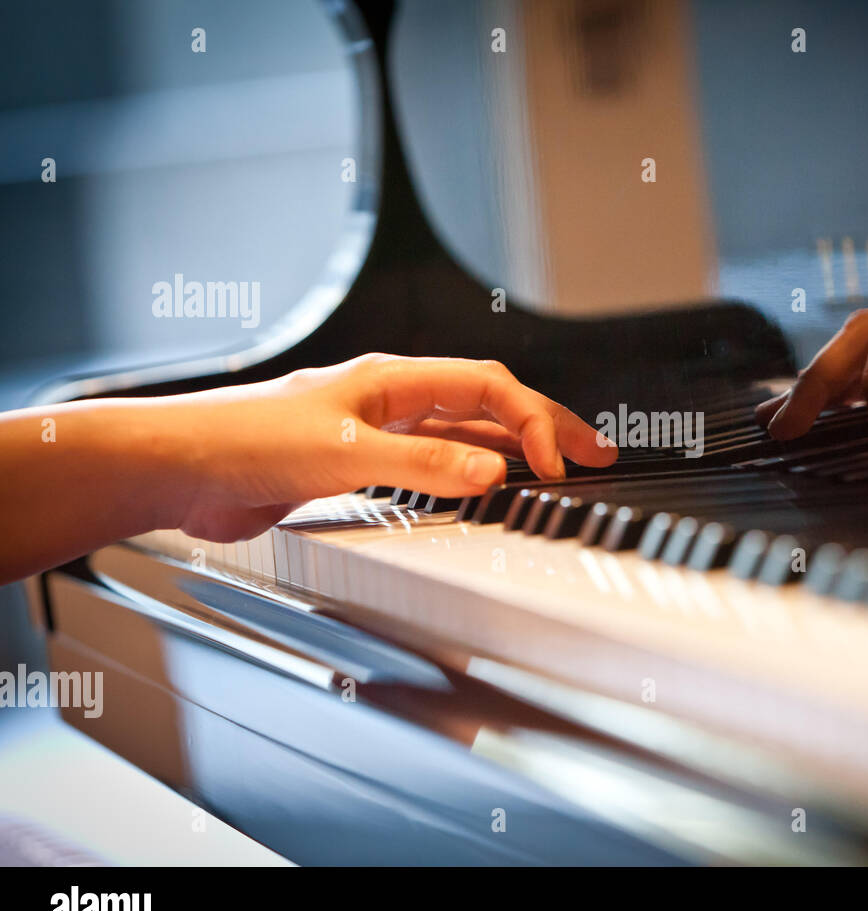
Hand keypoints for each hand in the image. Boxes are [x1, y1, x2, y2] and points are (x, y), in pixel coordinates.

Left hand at [150, 354, 617, 540]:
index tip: (556, 465)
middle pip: (490, 404)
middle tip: (596, 449)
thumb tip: (492, 470)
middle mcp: (392, 400)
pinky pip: (435, 464)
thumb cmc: (244, 439)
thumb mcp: (345, 452)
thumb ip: (424, 462)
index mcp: (394, 379)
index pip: (490, 387)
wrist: (184, 469)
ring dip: (515, 448)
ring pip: (466, 432)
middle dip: (547, 424)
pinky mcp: (360, 467)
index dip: (534, 421)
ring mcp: (379, 433)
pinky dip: (472, 473)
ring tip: (558, 465)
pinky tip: (486, 487)